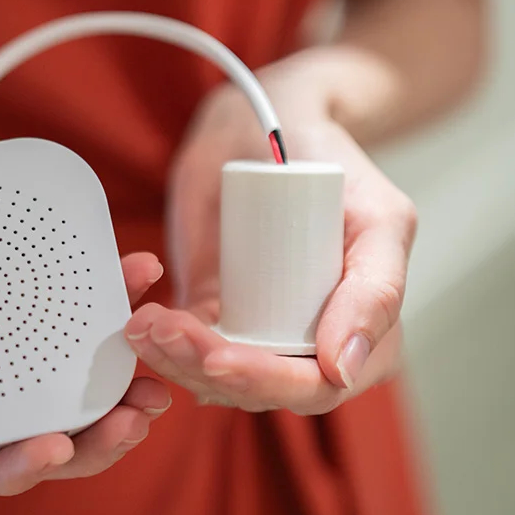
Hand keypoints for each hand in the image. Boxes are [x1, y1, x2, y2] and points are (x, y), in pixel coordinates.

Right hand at [0, 69, 169, 497]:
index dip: (7, 468)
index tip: (55, 448)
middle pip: (28, 426)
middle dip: (90, 437)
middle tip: (138, 415)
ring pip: (62, 373)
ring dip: (117, 381)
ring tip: (159, 371)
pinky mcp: (18, 268)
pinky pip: (68, 294)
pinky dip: (108, 293)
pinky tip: (138, 274)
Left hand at [126, 55, 416, 413]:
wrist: (262, 123)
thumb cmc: (328, 158)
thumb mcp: (377, 213)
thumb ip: (377, 288)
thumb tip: (343, 368)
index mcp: (366, 333)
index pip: (316, 386)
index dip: (266, 382)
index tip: (216, 358)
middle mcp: (312, 345)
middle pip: (257, 390)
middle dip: (203, 369)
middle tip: (161, 332)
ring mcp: (260, 333)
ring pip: (212, 378)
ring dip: (172, 359)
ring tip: (142, 323)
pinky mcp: (214, 317)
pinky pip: (184, 349)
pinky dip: (158, 343)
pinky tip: (138, 321)